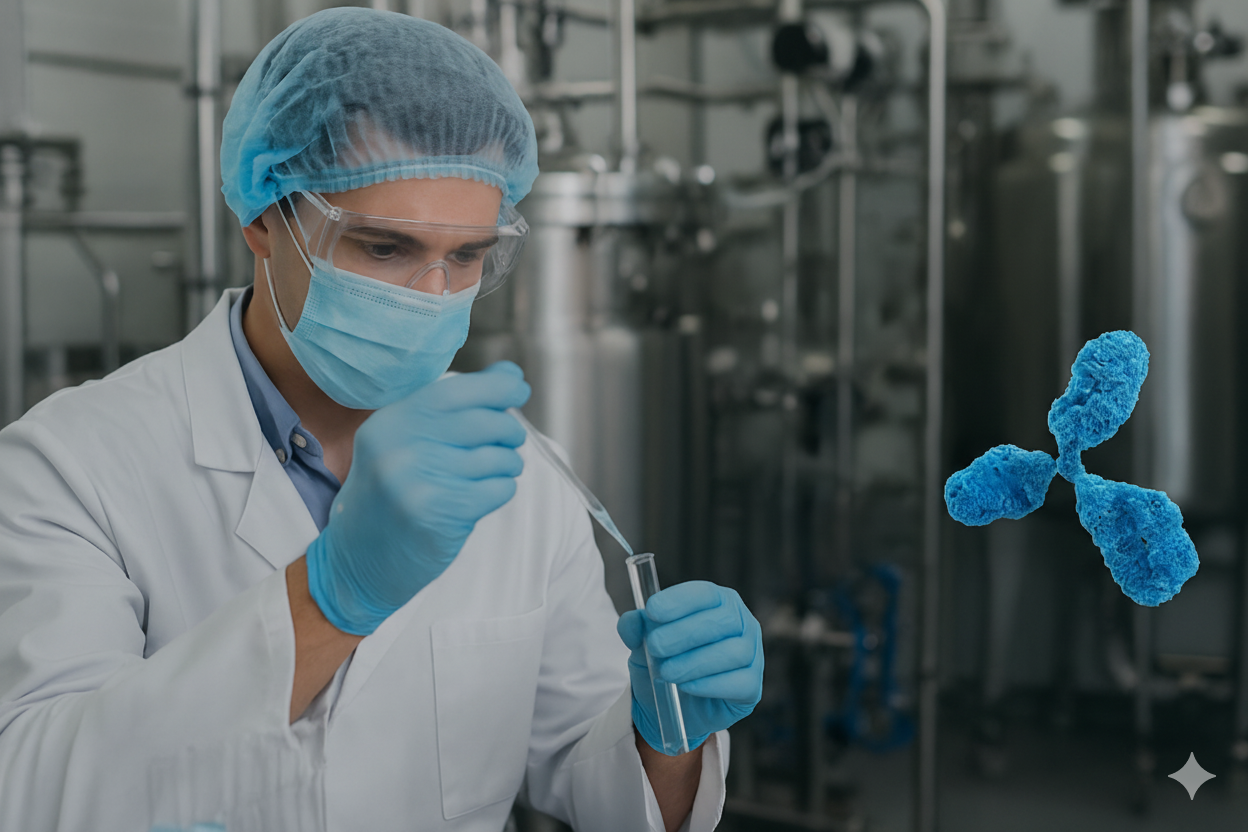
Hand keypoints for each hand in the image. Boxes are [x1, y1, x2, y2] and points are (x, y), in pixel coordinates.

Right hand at [306, 362, 530, 634]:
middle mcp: (402, 447)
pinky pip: (497, 489)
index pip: (455, 390)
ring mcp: (419, 481)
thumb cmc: (389, 497)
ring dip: (507, 464)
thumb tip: (509, 375)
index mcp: (390, 422)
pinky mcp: (440, 513)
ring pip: (497, 457)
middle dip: (508, 430)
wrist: (357, 561)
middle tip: (510, 441)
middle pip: (484, 422)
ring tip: (494, 472)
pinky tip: (482, 496)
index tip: (519, 388)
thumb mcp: (403, 444)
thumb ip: (451, 408)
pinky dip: (501, 489)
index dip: (496, 386)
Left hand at [617, 581, 763, 753]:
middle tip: (655, 647)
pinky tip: (687, 686)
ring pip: (733, 652)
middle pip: (722, 620)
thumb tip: (633, 621)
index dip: (679, 600)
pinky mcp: (752, 687)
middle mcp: (742, 623)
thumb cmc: (666, 662)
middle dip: (684, 633)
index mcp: (718, 602)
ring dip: (695, 662)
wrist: (675, 707)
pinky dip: (710, 684)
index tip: (652, 611)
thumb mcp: (643, 644)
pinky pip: (739, 682)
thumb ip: (635, 628)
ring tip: (667, 672)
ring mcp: (752, 655)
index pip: (706, 593)